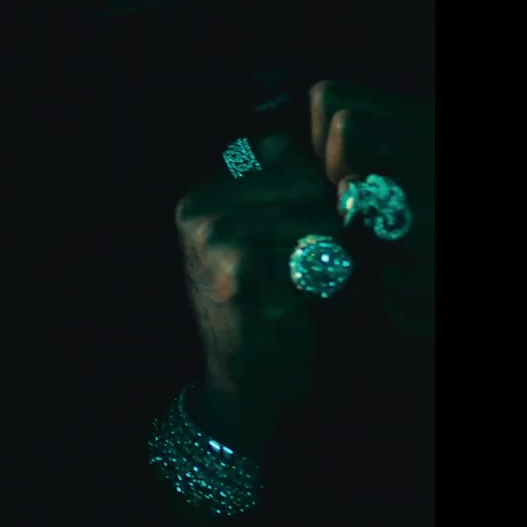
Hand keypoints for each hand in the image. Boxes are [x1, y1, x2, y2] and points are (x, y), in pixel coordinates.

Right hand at [174, 80, 434, 454]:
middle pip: (309, 185)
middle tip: (303, 277)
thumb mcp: (268, 236)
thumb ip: (284, 188)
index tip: (296, 240)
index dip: (311, 196)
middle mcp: (197, 207)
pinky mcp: (237, 273)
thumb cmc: (269, 305)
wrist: (245, 384)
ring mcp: (211, 238)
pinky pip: (318, 259)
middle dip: (326, 232)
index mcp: (202, 191)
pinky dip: (324, 290)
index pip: (286, 153)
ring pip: (319, 221)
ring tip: (301, 294)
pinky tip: (296, 312)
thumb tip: (322, 142)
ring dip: (329, 264)